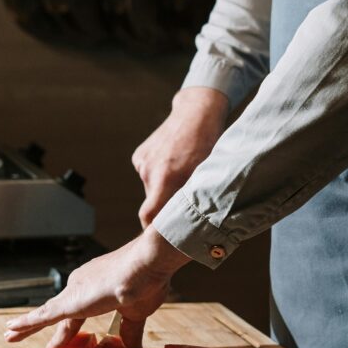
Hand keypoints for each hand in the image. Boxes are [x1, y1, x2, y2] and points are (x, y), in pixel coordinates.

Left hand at [4, 228, 191, 347]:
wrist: (146, 265)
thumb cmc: (146, 282)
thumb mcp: (137, 313)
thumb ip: (130, 331)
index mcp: (96, 287)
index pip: (78, 312)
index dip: (69, 329)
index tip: (59, 339)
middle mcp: (81, 285)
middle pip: (57, 311)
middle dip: (41, 323)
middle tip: (20, 331)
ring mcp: (74, 292)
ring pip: (46, 312)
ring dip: (27, 325)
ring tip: (9, 334)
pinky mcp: (70, 302)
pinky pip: (43, 315)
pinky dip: (27, 322)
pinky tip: (12, 328)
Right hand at [132, 87, 228, 227]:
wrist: (196, 112)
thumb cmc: (208, 144)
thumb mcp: (206, 174)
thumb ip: (195, 199)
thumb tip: (197, 226)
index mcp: (166, 178)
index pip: (148, 217)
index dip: (153, 230)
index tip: (163, 235)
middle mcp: (150, 171)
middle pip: (152, 203)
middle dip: (165, 207)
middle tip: (182, 205)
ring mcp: (142, 162)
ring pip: (152, 188)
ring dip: (164, 188)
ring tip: (182, 176)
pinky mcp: (139, 155)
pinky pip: (149, 174)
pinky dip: (160, 175)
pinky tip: (174, 163)